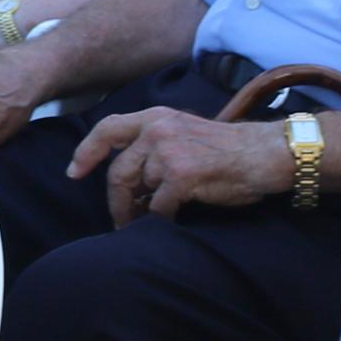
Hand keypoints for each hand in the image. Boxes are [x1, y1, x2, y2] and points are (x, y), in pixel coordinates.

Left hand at [72, 106, 292, 223]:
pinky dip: (159, 219)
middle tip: (119, 219)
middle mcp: (156, 129)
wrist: (266, 153)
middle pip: (118, 171)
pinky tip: (165, 224)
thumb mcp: (184, 132)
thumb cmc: (228, 149)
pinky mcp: (181, 175)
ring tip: (142, 223)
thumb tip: (131, 182)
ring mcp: (168, 152)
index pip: (107, 130)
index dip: (86, 152)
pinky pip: (158, 206)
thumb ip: (154, 146)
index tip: (75, 173)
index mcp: (155, 116)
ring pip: (137, 190)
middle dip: (115, 200)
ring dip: (137, 212)